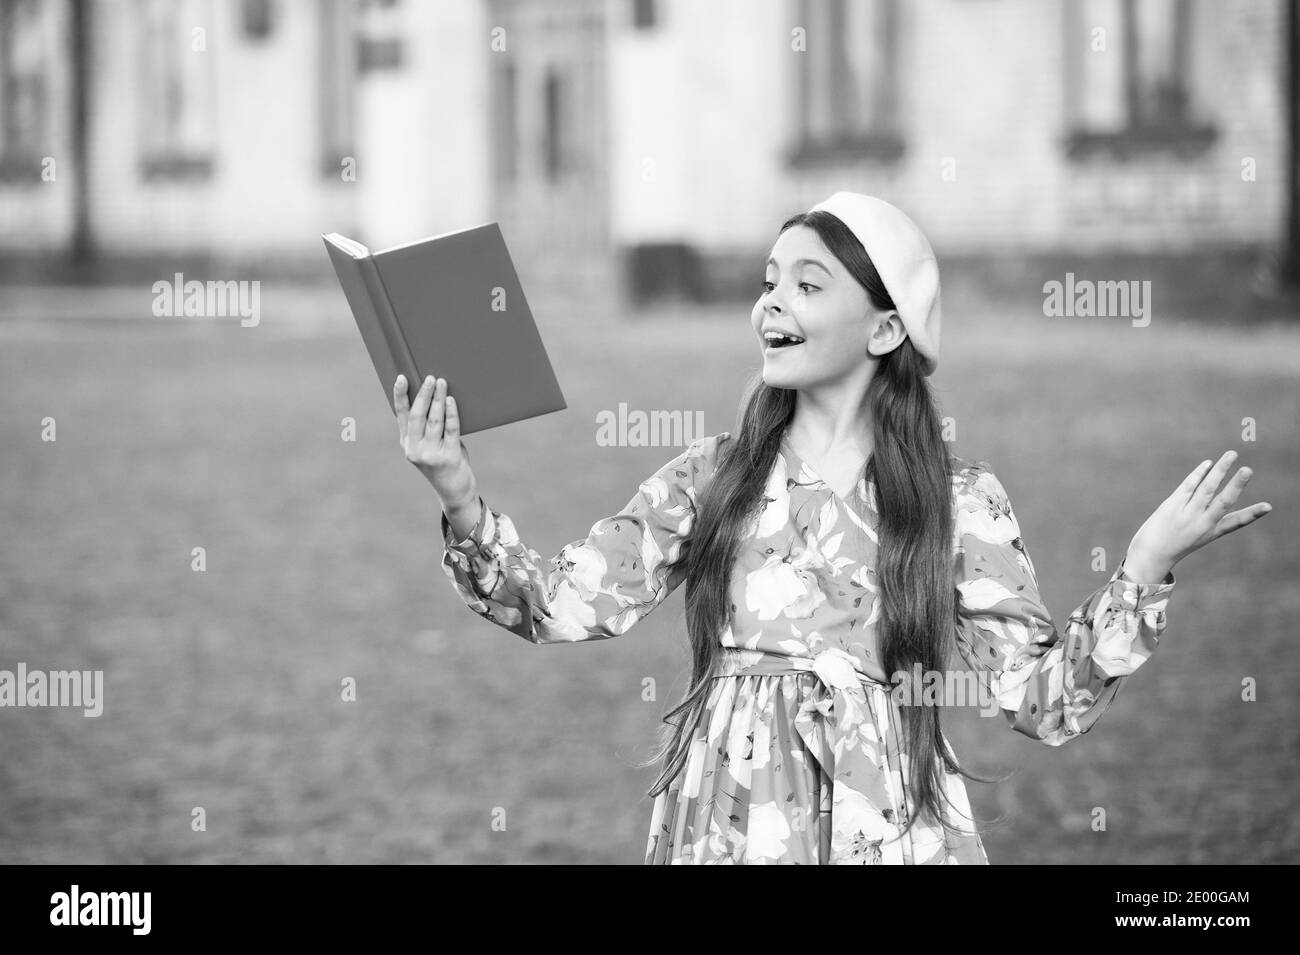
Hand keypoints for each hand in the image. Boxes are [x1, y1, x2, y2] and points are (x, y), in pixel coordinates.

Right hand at [394, 374, 477, 510]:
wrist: (454, 491)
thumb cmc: (444, 461)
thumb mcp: (430, 445)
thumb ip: (429, 427)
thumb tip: (437, 395)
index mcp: (407, 443)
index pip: (401, 415)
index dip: (400, 396)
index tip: (401, 378)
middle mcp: (415, 449)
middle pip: (417, 416)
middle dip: (423, 394)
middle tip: (430, 377)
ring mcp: (431, 454)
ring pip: (434, 421)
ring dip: (438, 399)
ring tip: (441, 383)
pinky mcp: (449, 457)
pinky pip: (450, 430)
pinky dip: (451, 413)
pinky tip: (451, 401)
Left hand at [1126, 450, 1271, 579]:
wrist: (1150, 555)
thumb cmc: (1175, 544)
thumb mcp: (1197, 535)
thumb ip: (1208, 518)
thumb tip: (1215, 496)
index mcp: (1212, 532)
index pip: (1236, 522)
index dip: (1253, 514)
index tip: (1268, 507)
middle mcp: (1202, 523)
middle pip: (1223, 501)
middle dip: (1236, 485)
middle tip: (1248, 470)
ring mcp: (1186, 514)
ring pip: (1206, 489)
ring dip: (1219, 470)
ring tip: (1232, 455)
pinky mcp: (1171, 507)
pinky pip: (1188, 486)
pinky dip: (1199, 473)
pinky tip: (1208, 463)